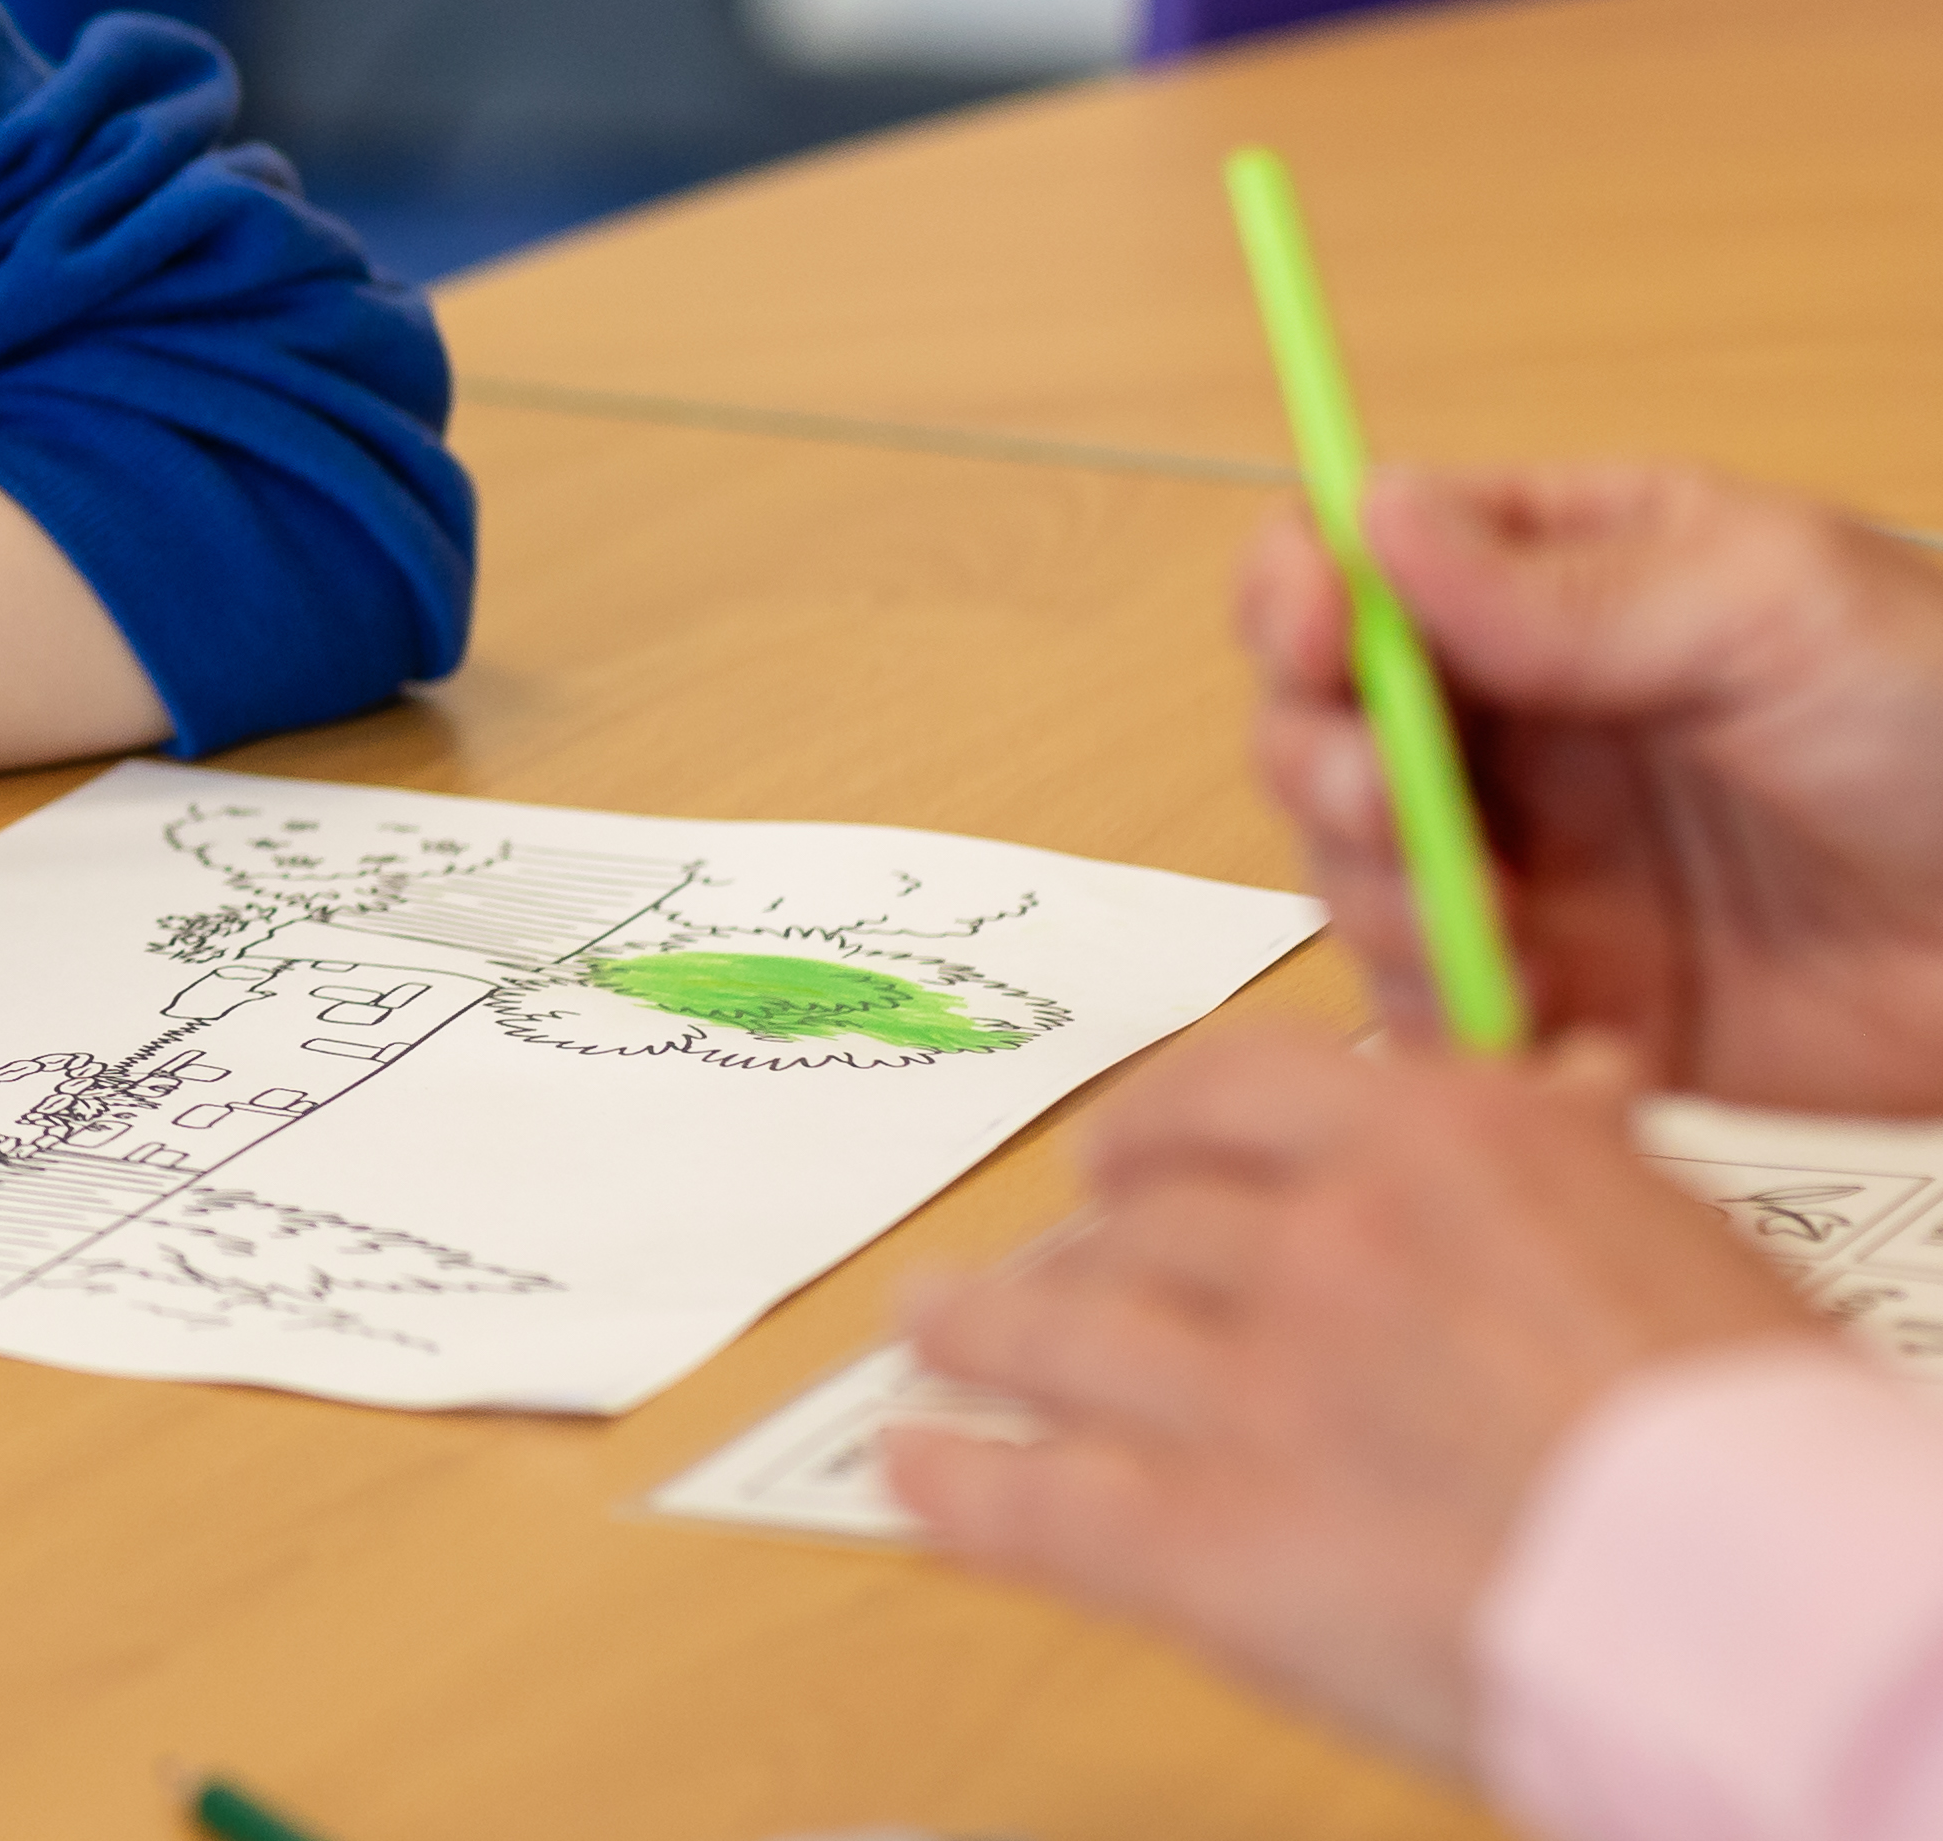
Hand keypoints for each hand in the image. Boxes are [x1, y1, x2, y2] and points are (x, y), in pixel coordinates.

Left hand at [886, 1026, 1823, 1772]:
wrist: (1775, 1610)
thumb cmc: (1748, 1433)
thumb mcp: (1668, 1236)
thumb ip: (1573, 1155)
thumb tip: (1574, 1077)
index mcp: (1424, 1146)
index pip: (1219, 1092)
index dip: (1151, 1126)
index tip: (1125, 1152)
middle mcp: (1312, 1247)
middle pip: (1132, 1224)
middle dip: (1077, 1247)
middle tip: (1048, 1265)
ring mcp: (1244, 1394)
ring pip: (1052, 1334)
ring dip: (977, 1330)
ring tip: (932, 1329)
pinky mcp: (1207, 1546)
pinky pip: (1037, 1499)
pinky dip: (957, 1484)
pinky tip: (911, 1473)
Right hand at [1240, 463, 1942, 1104]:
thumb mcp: (1774, 608)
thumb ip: (1564, 589)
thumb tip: (1377, 519)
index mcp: (1551, 588)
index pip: (1349, 560)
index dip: (1297, 593)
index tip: (1316, 636)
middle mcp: (1519, 721)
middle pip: (1314, 721)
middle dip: (1321, 760)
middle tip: (1390, 801)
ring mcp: (1534, 860)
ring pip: (1350, 870)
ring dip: (1383, 896)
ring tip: (1495, 926)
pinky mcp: (1571, 995)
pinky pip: (1437, 1009)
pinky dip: (1456, 1018)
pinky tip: (1550, 1018)